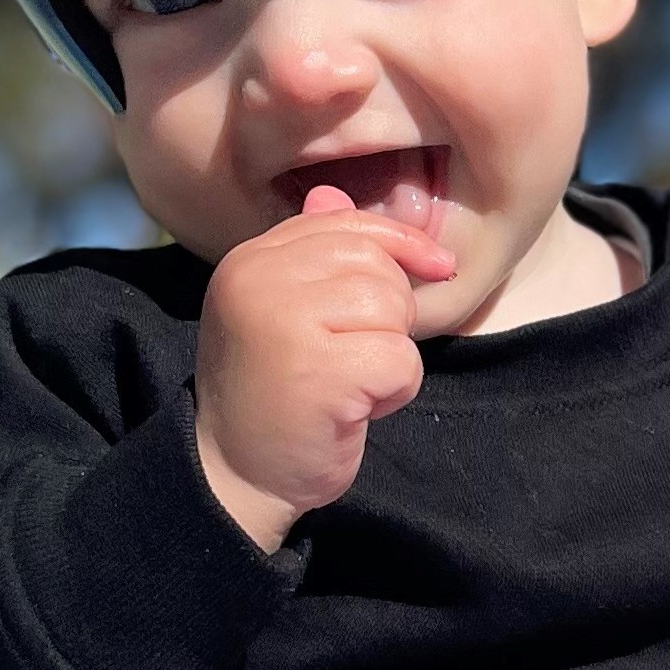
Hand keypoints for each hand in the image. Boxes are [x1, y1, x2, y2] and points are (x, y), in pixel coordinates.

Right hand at [195, 186, 454, 550]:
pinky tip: (356, 409)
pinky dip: (394, 390)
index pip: (345, 222)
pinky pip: (400, 359)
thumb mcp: (281, 312)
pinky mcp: (319, 370)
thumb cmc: (271, 394)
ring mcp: (284, 322)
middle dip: (390, 313)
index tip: (436, 264)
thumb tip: (334, 195)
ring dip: (391, 353)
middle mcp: (259, 280)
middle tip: (356, 356)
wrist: (233, 474)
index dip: (400, 242)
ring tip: (352, 382)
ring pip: (392, 309)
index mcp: (251, 259)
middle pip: (376, 265)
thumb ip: (310, 256)